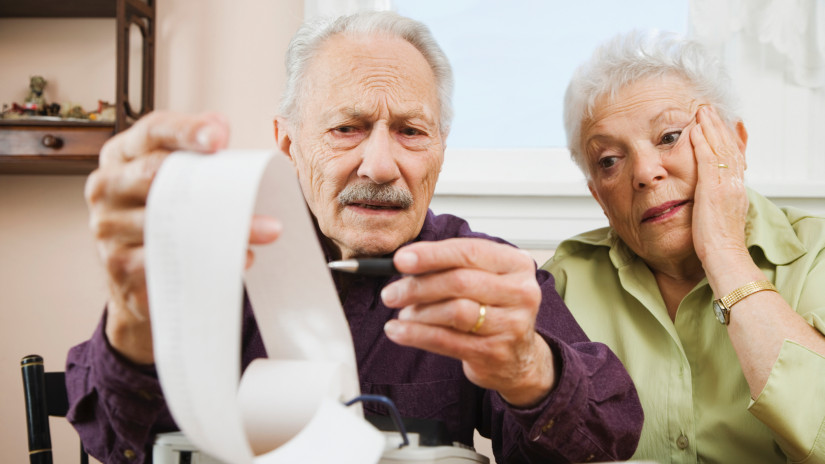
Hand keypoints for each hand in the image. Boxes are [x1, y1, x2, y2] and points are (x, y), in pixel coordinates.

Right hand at [85, 111, 279, 362]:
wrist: (136, 276)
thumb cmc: (167, 214)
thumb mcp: (177, 176)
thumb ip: (198, 149)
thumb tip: (219, 124)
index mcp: (122, 154)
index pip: (153, 131)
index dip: (186, 130)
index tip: (220, 138)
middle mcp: (106, 186)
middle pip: (156, 174)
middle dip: (210, 183)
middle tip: (256, 196)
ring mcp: (107, 227)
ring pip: (169, 222)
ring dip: (224, 228)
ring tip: (267, 231)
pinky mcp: (118, 265)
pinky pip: (167, 260)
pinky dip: (209, 260)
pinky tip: (240, 259)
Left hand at [380, 238, 554, 406]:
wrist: (518, 358)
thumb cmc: (493, 309)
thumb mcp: (482, 279)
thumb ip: (450, 266)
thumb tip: (404, 262)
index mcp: (516, 264)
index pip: (469, 252)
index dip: (431, 255)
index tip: (400, 260)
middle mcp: (521, 292)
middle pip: (460, 282)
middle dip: (419, 286)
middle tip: (391, 293)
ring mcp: (512, 324)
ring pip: (454, 312)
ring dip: (418, 313)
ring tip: (402, 314)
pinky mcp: (495, 352)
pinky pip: (447, 341)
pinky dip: (416, 335)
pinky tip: (398, 332)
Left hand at [689, 105, 750, 271]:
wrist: (723, 256)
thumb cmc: (717, 245)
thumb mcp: (718, 218)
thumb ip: (715, 204)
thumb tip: (708, 200)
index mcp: (736, 190)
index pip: (733, 157)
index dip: (725, 139)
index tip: (716, 125)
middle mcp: (734, 184)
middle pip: (728, 147)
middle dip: (718, 127)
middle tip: (709, 110)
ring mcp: (725, 185)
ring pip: (720, 149)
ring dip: (710, 128)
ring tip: (702, 111)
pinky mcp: (713, 189)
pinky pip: (708, 160)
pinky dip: (702, 143)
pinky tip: (693, 131)